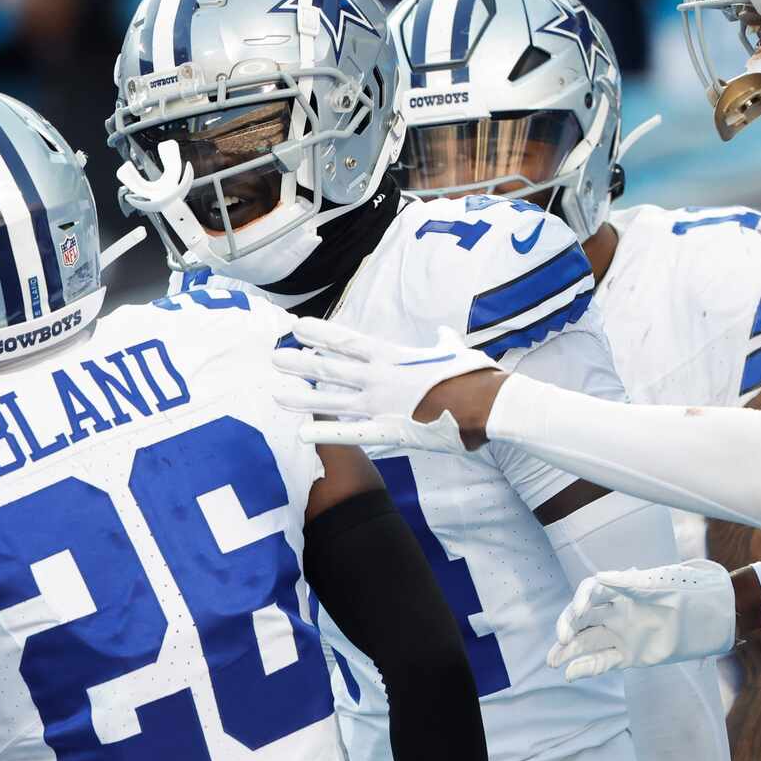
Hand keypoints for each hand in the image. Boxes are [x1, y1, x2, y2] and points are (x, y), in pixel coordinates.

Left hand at [270, 316, 499, 455]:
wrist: (486, 404)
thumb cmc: (472, 374)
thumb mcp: (453, 349)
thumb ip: (440, 342)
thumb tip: (442, 335)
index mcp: (392, 355)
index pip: (347, 340)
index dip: (320, 333)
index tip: (296, 327)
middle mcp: (380, 378)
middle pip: (330, 369)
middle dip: (300, 364)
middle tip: (274, 357)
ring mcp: (381, 405)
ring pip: (333, 400)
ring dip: (302, 397)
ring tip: (275, 394)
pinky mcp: (390, 431)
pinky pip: (352, 433)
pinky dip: (326, 433)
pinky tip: (302, 434)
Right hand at [549, 562, 737, 681]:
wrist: (708, 616)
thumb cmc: (684, 592)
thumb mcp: (659, 584)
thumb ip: (629, 582)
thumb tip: (600, 577)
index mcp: (620, 590)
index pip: (591, 592)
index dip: (581, 600)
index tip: (578, 610)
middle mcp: (615, 612)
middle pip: (582, 619)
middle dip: (568, 627)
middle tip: (562, 639)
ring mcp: (620, 634)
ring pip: (588, 642)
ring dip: (569, 651)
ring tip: (553, 661)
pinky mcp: (628, 655)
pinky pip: (603, 661)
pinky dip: (587, 668)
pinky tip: (571, 673)